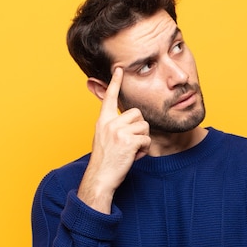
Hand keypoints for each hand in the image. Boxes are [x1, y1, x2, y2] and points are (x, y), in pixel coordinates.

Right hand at [78, 67, 150, 212]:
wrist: (100, 178)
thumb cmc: (104, 161)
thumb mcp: (103, 138)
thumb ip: (112, 126)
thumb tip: (125, 120)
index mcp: (103, 121)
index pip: (110, 97)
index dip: (115, 82)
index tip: (119, 69)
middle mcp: (109, 123)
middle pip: (137, 114)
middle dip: (139, 128)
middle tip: (131, 142)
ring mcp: (118, 131)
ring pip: (144, 126)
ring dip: (142, 140)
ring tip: (131, 151)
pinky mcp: (128, 141)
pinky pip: (146, 140)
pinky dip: (144, 150)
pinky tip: (134, 157)